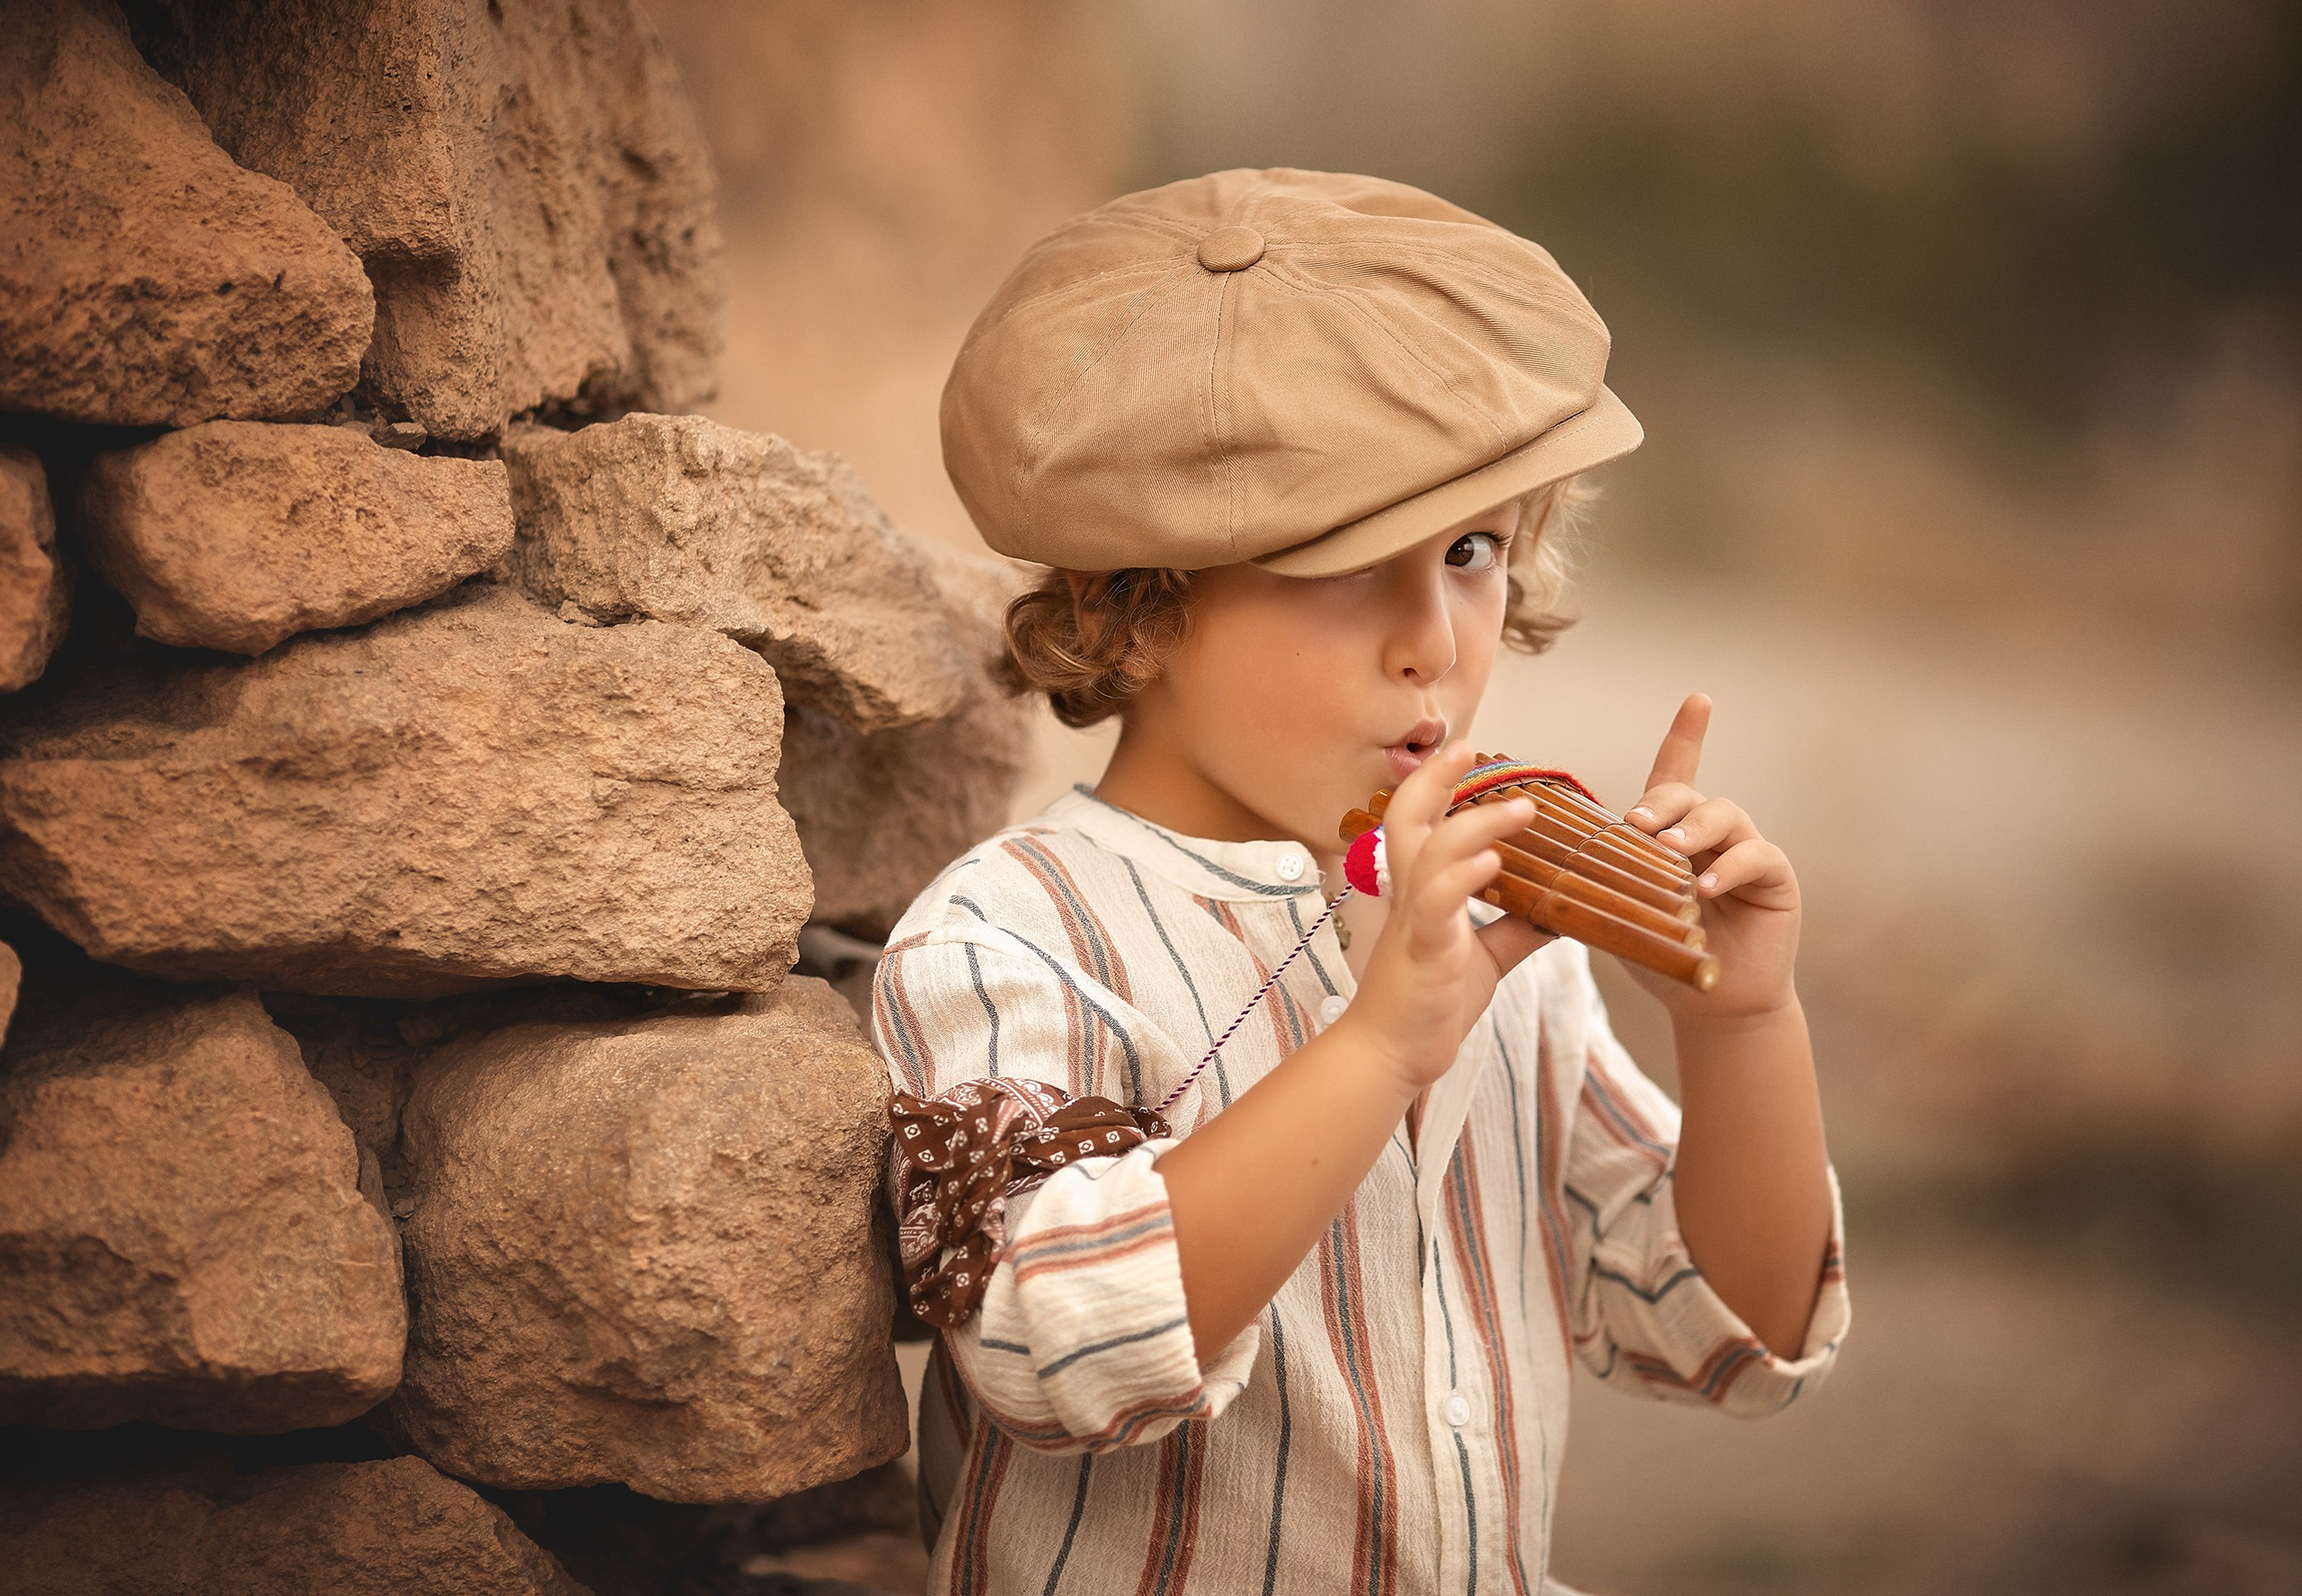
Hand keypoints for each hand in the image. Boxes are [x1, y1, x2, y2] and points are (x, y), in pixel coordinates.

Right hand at [1340, 739, 1552, 1090]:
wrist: (1389, 1057)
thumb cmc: (1428, 1006)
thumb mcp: (1483, 960)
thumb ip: (1515, 930)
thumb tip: (1561, 913)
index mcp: (1419, 894)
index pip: (1419, 824)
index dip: (1435, 784)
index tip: (1464, 753)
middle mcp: (1409, 898)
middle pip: (1407, 819)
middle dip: (1434, 779)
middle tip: (1468, 747)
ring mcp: (1414, 923)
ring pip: (1430, 854)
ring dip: (1476, 825)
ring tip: (1522, 807)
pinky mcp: (1423, 953)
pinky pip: (1437, 906)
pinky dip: (1464, 879)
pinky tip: (1492, 862)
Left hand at [1620, 694, 1800, 1022]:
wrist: (1709, 1004)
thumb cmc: (1660, 958)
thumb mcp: (1619, 916)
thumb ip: (1594, 887)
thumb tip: (1540, 870)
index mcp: (1672, 835)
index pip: (1677, 775)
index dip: (1686, 737)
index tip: (1698, 700)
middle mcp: (1710, 835)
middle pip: (1689, 794)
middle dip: (1663, 802)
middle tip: (1638, 823)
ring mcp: (1745, 851)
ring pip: (1723, 814)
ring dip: (1693, 830)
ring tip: (1670, 853)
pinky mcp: (1774, 876)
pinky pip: (1754, 855)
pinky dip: (1727, 868)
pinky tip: (1705, 887)